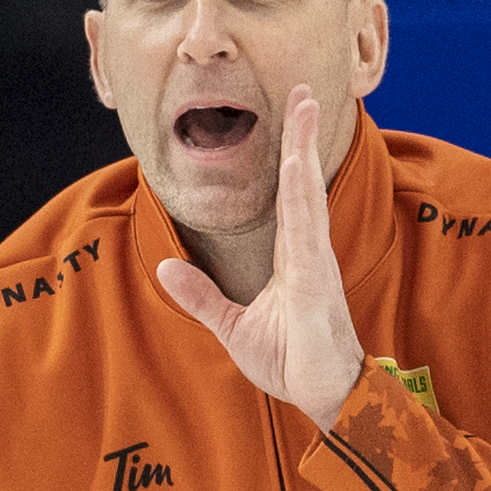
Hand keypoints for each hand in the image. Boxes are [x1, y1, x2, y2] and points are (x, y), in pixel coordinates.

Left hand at [156, 86, 366, 429]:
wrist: (326, 399)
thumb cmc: (293, 363)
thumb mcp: (233, 327)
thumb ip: (202, 297)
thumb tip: (164, 268)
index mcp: (294, 258)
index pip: (290, 196)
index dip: (291, 154)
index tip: (293, 114)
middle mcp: (308, 254)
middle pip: (303, 183)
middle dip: (302, 136)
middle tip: (302, 91)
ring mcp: (316, 267)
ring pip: (308, 198)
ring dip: (303, 152)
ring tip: (303, 111)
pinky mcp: (316, 288)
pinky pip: (307, 236)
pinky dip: (303, 200)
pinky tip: (298, 170)